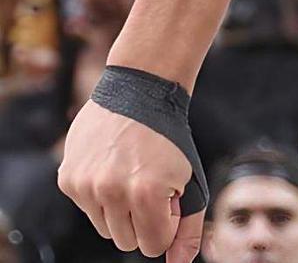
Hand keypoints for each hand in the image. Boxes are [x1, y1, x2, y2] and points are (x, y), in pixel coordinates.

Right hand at [59, 99, 203, 261]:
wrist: (140, 90)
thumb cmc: (170, 138)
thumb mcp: (190, 179)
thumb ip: (188, 227)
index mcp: (146, 193)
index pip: (153, 246)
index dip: (165, 224)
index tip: (168, 197)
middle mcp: (111, 190)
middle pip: (128, 241)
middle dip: (142, 219)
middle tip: (150, 181)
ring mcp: (86, 185)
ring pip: (106, 228)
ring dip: (120, 209)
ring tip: (131, 173)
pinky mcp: (68, 178)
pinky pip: (87, 208)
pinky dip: (100, 195)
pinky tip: (111, 165)